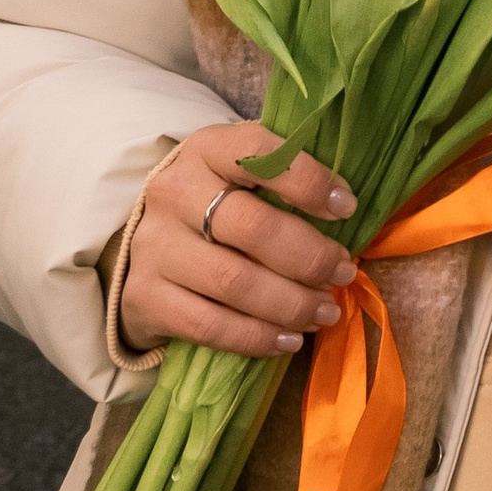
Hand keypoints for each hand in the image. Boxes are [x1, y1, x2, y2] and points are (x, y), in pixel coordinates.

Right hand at [118, 120, 358, 359]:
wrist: (147, 243)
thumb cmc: (216, 203)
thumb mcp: (243, 174)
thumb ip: (286, 180)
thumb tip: (348, 209)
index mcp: (205, 150)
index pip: (257, 152)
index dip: (308, 180)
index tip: (347, 208)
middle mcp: (173, 192)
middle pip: (252, 227)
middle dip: (310, 256)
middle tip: (343, 272)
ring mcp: (155, 246)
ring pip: (233, 282)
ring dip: (291, 303)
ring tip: (325, 312)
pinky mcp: (144, 296)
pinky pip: (208, 325)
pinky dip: (256, 337)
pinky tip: (289, 340)